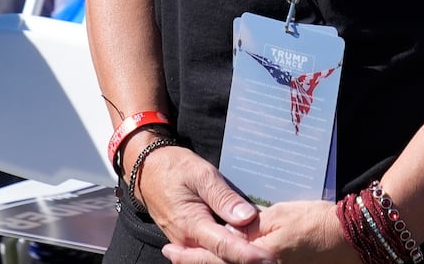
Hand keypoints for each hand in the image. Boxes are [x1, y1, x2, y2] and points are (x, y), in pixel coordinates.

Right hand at [129, 144, 266, 263]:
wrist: (149, 171)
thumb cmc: (176, 168)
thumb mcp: (202, 175)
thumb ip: (224, 198)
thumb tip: (246, 217)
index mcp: (192, 224)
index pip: (224, 246)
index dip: (247, 255)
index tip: (268, 258)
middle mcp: (187, 240)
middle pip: (221, 258)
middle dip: (246, 261)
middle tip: (273, 261)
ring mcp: (187, 243)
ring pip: (215, 258)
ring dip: (238, 258)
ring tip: (264, 258)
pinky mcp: (189, 241)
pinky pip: (209, 252)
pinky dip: (227, 253)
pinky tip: (246, 251)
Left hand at [164, 199, 352, 263]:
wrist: (349, 237)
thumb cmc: (315, 222)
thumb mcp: (278, 216)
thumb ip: (249, 225)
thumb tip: (226, 230)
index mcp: (256, 257)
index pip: (213, 257)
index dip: (189, 255)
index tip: (170, 250)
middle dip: (198, 262)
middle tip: (175, 255)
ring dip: (215, 263)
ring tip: (198, 256)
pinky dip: (235, 262)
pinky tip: (231, 257)